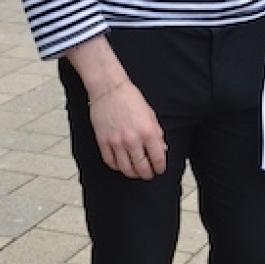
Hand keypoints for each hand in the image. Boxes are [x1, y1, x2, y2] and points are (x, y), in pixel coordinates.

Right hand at [65, 35, 166, 178]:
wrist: (108, 88)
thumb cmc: (131, 98)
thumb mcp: (150, 115)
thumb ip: (157, 134)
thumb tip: (162, 150)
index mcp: (148, 132)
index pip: (157, 158)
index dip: (160, 168)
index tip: (159, 170)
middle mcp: (132, 140)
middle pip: (142, 168)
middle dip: (147, 174)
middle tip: (148, 174)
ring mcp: (116, 142)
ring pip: (126, 169)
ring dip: (133, 174)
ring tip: (136, 172)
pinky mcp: (103, 141)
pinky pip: (110, 162)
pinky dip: (117, 167)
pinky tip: (121, 165)